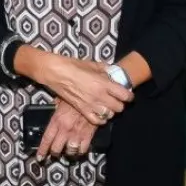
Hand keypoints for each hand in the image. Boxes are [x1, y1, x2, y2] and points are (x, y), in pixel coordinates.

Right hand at [17, 48, 132, 125]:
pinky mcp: (82, 110)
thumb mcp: (92, 64)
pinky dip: (100, 119)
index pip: (125, 95)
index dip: (129, 96)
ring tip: (108, 107)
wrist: (56, 73)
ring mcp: (91, 104)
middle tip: (117, 100)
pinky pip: (96, 121)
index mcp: (104, 83)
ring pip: (109, 115)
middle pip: (119, 107)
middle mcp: (100, 96)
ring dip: (110, 111)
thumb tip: (112, 71)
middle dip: (120, 104)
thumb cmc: (73, 66)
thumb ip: (104, 69)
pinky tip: (100, 114)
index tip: (128, 95)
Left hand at [36, 100, 96, 159]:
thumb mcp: (62, 98)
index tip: (40, 157)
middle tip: (55, 153)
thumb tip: (54, 107)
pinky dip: (81, 151)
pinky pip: (83, 149)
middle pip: (57, 149)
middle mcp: (66, 129)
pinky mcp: (88, 135)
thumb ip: (56, 106)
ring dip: (68, 153)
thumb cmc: (77, 95)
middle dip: (55, 153)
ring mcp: (77, 133)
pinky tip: (80, 149)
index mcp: (57, 120)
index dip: (42, 150)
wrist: (93, 95)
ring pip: (70, 151)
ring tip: (68, 151)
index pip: (47, 139)